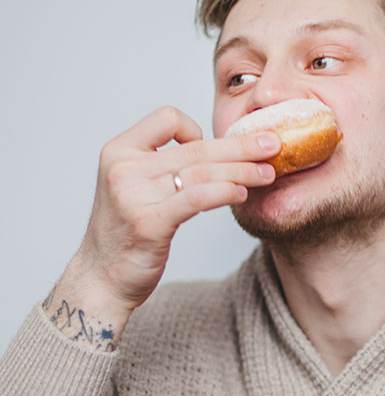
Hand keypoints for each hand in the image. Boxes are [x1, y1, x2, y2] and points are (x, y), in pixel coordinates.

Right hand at [44, 106, 279, 347]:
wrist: (101, 278)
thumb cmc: (126, 231)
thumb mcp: (135, 186)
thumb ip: (164, 164)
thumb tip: (219, 150)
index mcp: (119, 151)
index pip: (166, 118)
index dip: (195, 128)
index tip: (211, 148)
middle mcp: (123, 169)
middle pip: (196, 149)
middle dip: (241, 147)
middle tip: (273, 145)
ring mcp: (134, 195)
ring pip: (202, 172)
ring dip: (243, 171)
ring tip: (268, 173)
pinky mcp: (149, 223)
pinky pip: (197, 198)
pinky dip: (225, 192)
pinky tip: (243, 193)